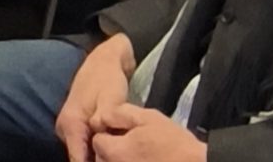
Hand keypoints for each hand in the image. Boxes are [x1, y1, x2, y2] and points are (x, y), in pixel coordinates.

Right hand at [56, 34, 134, 161]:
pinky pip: (87, 144)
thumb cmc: (107, 78)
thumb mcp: (111, 99)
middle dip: (98, 160)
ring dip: (99, 154)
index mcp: (70, 124)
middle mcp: (65, 129)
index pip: (78, 159)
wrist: (103, 60)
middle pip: (81, 157)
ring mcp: (70, 129)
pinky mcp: (77, 127)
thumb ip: (104, 120)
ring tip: (118, 154)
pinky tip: (114, 147)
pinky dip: (99, 148)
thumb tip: (102, 140)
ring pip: (84, 150)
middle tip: (119, 158)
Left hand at [91, 104, 205, 161]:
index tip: (123, 133)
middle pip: (101, 158)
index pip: (97, 140)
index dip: (109, 134)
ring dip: (120, 160)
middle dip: (111, 150)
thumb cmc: (174, 142)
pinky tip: (145, 161)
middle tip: (133, 145)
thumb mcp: (149, 118)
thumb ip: (120, 114)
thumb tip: (100, 118)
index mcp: (115, 152)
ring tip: (140, 155)